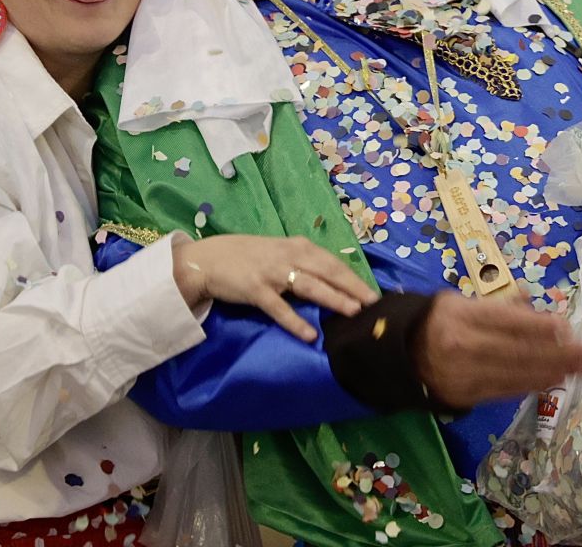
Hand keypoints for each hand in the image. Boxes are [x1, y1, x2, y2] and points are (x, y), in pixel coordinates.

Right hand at [171, 234, 376, 342]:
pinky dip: (295, 321)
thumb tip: (334, 282)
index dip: (354, 277)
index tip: (373, 293)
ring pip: (309, 286)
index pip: (333, 262)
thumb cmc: (248, 257)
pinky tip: (309, 335)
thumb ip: (303, 264)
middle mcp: (288, 256)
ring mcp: (272, 273)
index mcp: (297, 246)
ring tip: (352, 311)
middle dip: (352, 287)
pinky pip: (279, 308)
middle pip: (328, 271)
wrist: (208, 260)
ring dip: (332, 298)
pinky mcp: (255, 290)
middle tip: (373, 303)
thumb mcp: (279, 254)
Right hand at [412, 291, 581, 410]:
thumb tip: (535, 305)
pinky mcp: (467, 396)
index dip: (540, 327)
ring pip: (516, 375)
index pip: (507, 322)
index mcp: (460, 316)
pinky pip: (506, 390)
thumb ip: (499, 305)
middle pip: (518, 352)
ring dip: (553, 372)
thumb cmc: (438, 321)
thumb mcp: (460, 301)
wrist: (401, 355)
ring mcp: (464, 374)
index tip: (567, 327)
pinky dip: (533, 384)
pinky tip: (553, 379)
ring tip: (580, 368)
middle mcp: (462, 346)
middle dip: (558, 354)